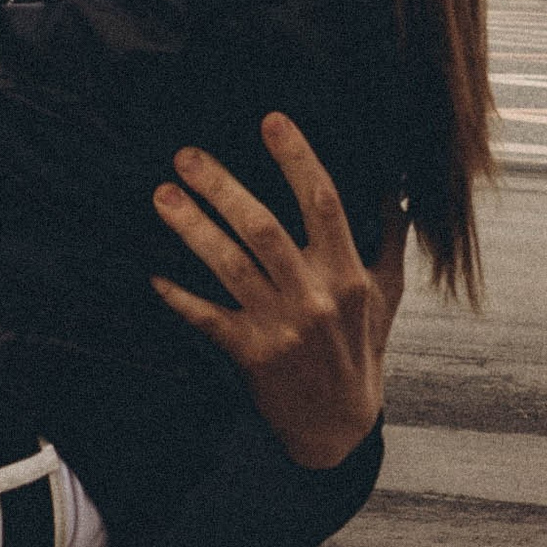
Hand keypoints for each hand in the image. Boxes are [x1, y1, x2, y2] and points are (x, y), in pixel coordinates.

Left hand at [150, 116, 406, 467]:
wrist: (338, 425)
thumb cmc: (362, 350)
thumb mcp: (388, 294)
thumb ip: (389, 239)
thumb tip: (394, 188)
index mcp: (348, 274)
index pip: (323, 203)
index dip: (297, 159)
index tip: (271, 121)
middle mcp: (313, 296)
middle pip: (263, 228)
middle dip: (222, 187)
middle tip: (186, 155)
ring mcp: (279, 326)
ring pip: (228, 265)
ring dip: (192, 227)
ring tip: (162, 196)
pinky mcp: (249, 353)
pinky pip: (206, 317)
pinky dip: (178, 296)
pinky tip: (152, 274)